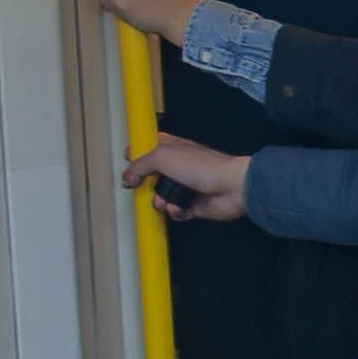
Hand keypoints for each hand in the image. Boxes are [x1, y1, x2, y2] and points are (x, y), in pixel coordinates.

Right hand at [124, 140, 250, 224]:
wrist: (231, 187)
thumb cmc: (199, 166)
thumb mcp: (162, 157)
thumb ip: (140, 165)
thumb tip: (126, 178)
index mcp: (170, 147)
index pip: (148, 147)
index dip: (136, 154)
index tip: (128, 162)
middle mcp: (176, 166)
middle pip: (150, 176)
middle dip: (144, 185)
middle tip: (142, 188)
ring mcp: (184, 186)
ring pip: (160, 197)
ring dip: (159, 201)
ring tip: (166, 201)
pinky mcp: (192, 205)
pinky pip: (174, 211)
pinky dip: (174, 211)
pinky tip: (180, 208)